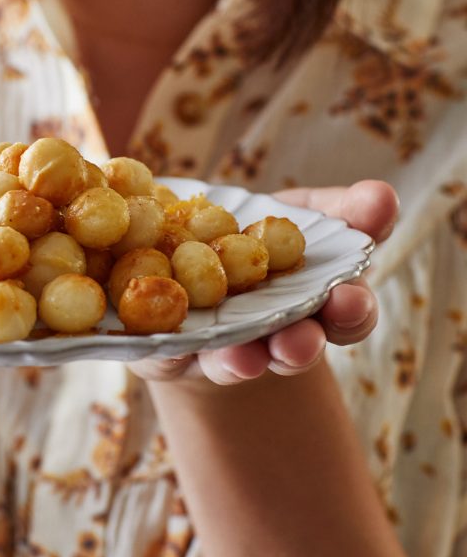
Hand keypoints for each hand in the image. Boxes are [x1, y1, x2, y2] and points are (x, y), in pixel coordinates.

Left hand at [129, 180, 397, 384]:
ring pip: (237, 361)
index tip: (348, 300)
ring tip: (242, 359)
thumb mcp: (306, 215)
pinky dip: (174, 350)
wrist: (188, 265)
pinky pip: (172, 355)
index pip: (346, 317)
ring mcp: (222, 350)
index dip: (350, 312)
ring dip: (242, 361)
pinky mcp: (172, 352)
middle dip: (299, 346)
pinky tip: (174, 345)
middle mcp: (274, 339)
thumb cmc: (261, 237)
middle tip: (299, 342)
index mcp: (315, 307)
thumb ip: (344, 211)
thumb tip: (383, 195)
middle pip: (295, 349)